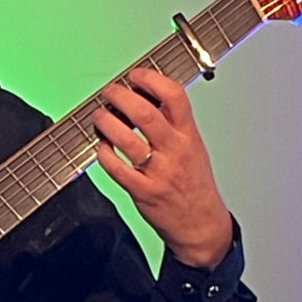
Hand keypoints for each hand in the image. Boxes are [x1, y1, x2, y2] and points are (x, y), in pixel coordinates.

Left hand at [93, 66, 232, 268]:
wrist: (202, 225)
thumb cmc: (194, 185)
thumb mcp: (193, 147)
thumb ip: (174, 123)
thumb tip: (149, 96)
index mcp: (189, 135)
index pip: (174, 96)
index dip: (152, 80)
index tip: (136, 75)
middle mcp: (175, 151)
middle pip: (145, 113)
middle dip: (121, 96)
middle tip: (110, 92)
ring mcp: (158, 171)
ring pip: (126, 139)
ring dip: (106, 122)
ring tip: (99, 116)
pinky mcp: (143, 191)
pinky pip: (117, 168)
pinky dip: (104, 153)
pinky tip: (101, 146)